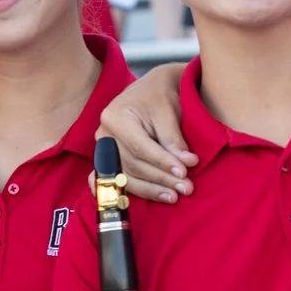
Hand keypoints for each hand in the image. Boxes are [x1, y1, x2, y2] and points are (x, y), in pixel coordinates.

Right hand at [96, 63, 196, 203]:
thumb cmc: (161, 93)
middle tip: (186, 188)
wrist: (153, 87)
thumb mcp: (168, 109)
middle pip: (133, 164)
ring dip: (151, 189)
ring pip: (126, 176)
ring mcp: (104, 149)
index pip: (140, 147)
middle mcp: (104, 135)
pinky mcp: (109, 159)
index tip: (184, 172)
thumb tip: (186, 164)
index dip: (162, 162)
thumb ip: (173, 138)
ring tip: (174, 196)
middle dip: (161, 178)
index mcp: (115, 117)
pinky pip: (116, 179)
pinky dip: (126, 190)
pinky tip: (130, 202)